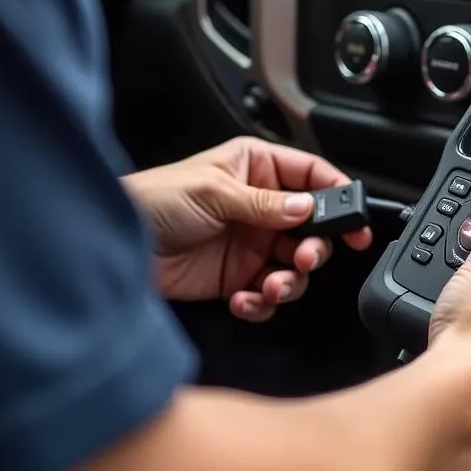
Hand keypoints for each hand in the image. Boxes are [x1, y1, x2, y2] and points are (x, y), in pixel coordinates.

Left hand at [123, 138, 372, 321]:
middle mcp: (261, 206)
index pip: (312, 177)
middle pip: (312, 228)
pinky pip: (268, 294)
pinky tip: (245, 299)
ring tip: (271, 286)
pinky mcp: (238, 277)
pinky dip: (263, 302)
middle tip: (304, 258)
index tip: (355, 222)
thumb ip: (264, 203)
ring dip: (290, 281)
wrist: (115, 245)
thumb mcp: (212, 192)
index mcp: (257, 168)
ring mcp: (251, 243)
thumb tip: (306, 208)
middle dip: (315, 248)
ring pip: (295, 266)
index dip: (338, 197)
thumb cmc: (153, 199)